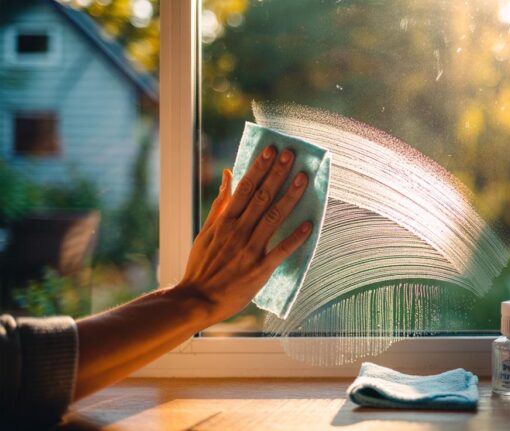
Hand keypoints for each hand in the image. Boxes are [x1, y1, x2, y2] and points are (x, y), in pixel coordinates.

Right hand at [180, 146, 311, 322]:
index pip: (246, 188)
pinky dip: (295, 237)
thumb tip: (228, 174)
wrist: (197, 299)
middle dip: (278, 174)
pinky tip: (309, 224)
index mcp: (225, 221)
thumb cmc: (201, 265)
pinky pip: (281, 250)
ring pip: (274, 217)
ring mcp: (250, 250)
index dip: (260, 167)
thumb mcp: (205, 231)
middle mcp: (238, 231)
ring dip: (290, 196)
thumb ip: (220, 203)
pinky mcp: (260, 269)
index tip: (272, 150)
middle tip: (292, 154)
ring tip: (303, 178)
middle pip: (262, 197)